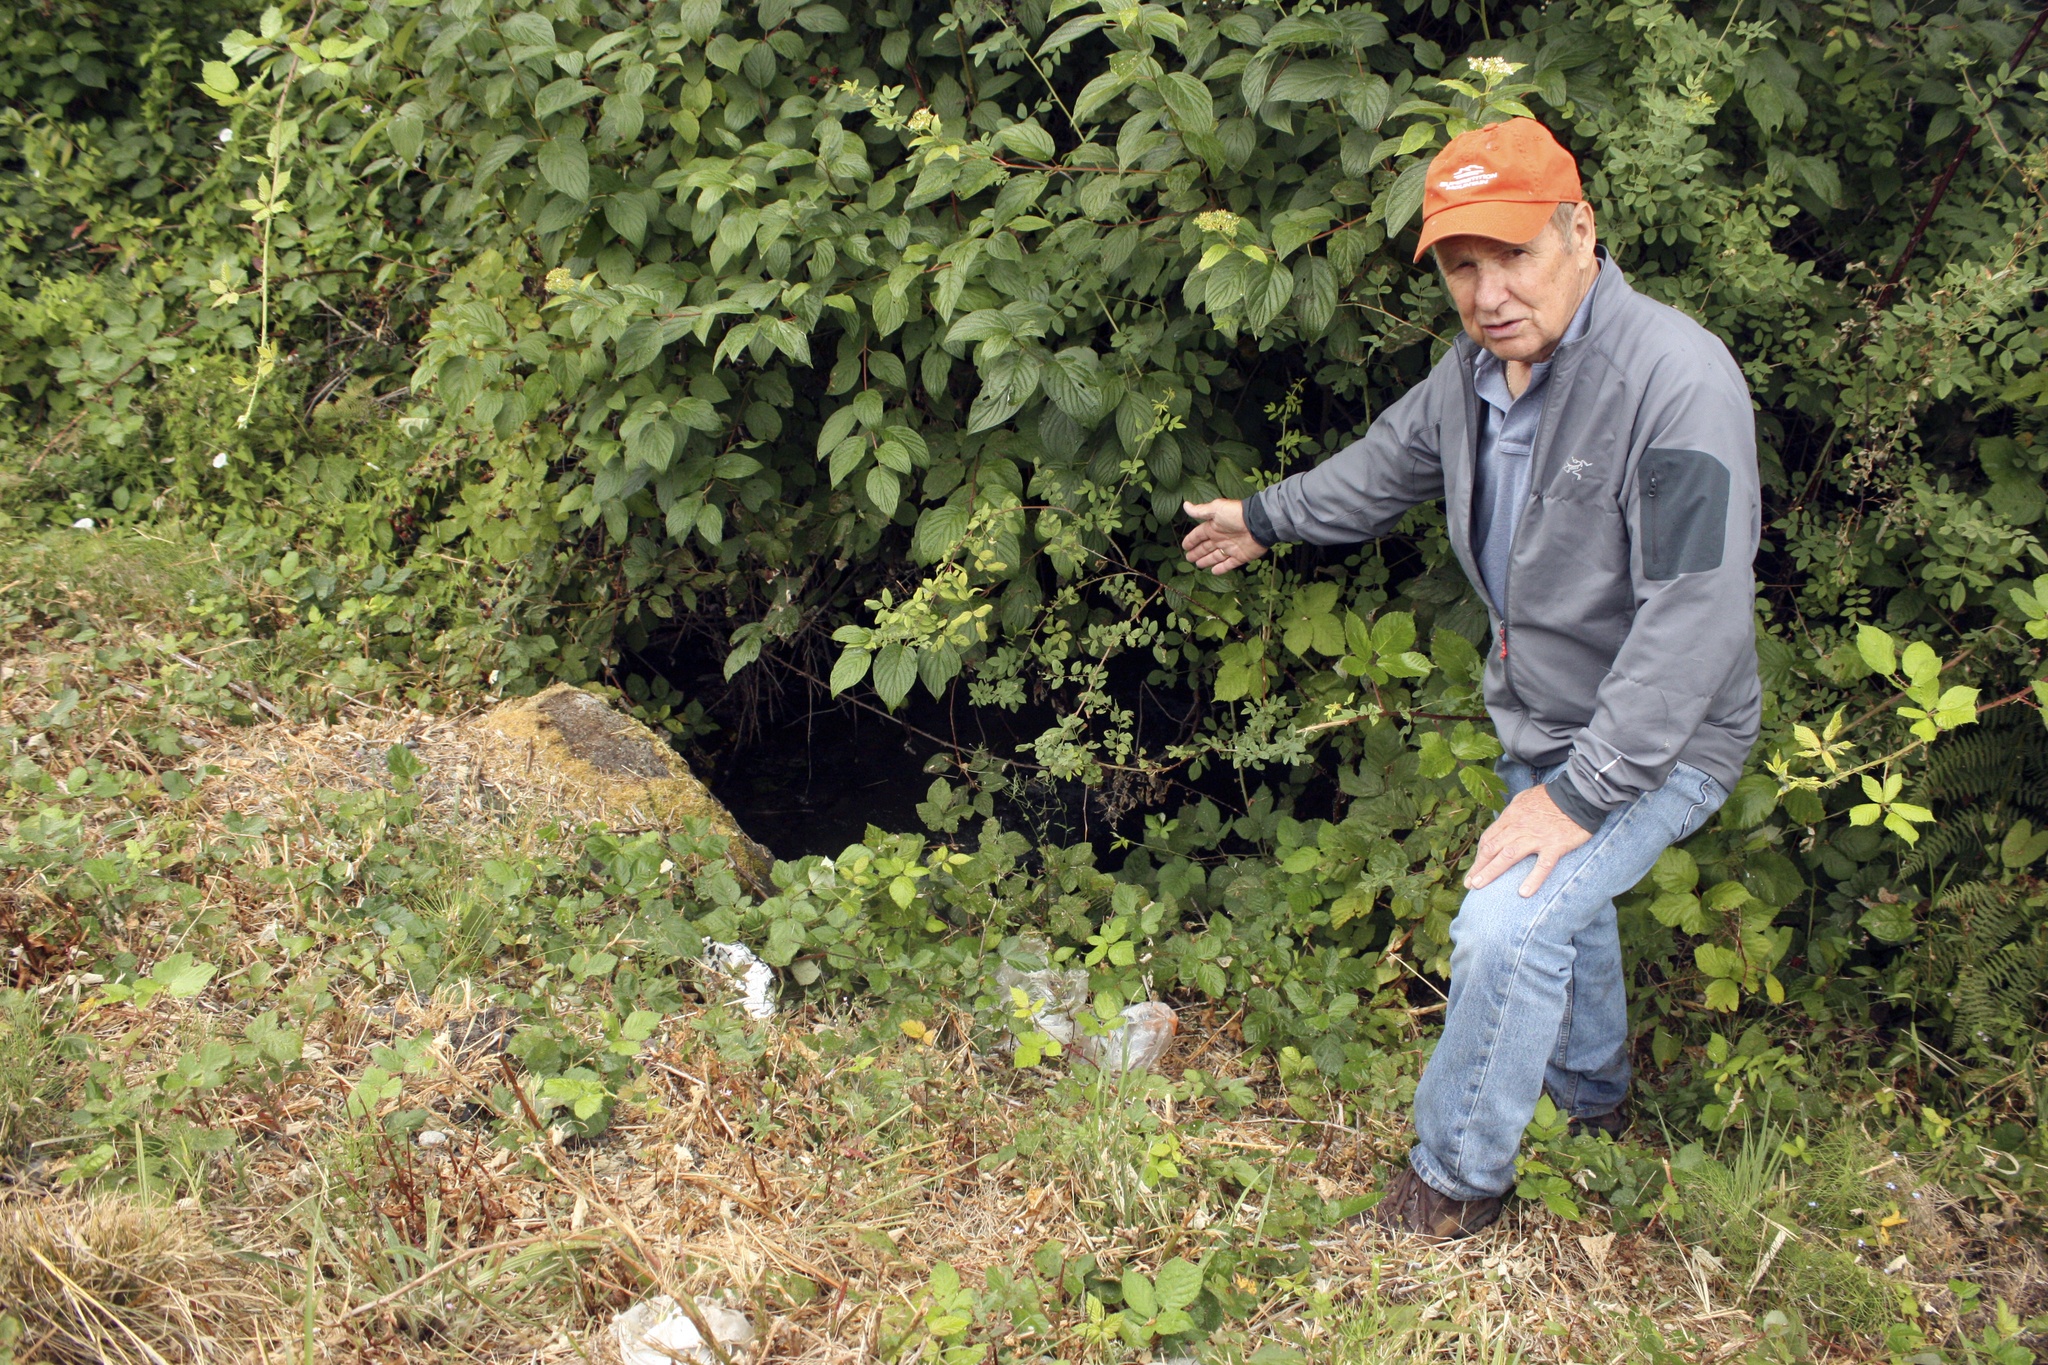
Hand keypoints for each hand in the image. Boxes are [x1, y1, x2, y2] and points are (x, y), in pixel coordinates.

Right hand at [1181, 498, 1267, 573]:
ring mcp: (1230, 548)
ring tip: (1198, 565)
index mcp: (1213, 527)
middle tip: (1188, 558)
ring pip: (1215, 556)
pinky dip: (1221, 568)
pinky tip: (1214, 572)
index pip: (1198, 535)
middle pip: (1205, 547)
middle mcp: (1221, 538)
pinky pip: (1228, 564)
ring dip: (1206, 560)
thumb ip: (1200, 510)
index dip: (1191, 540)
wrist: (1258, 523)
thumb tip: (1185, 505)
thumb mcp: (1215, 509)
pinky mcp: (1240, 556)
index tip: (1184, 546)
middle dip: (1197, 552)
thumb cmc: (1235, 514)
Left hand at [1464, 783, 1594, 896]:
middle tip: (1469, 884)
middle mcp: (1519, 827)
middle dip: (1478, 867)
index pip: (1489, 838)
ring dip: (1491, 872)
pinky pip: (1542, 865)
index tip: (1474, 869)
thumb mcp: (1524, 799)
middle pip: (1492, 849)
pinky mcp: (1555, 845)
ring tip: (1478, 886)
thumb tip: (1502, 824)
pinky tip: (1523, 893)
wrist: (1577, 795)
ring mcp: (1536, 837)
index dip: (1479, 855)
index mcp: (1511, 817)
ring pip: (1508, 856)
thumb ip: (1512, 814)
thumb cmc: (1551, 797)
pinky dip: (1533, 879)